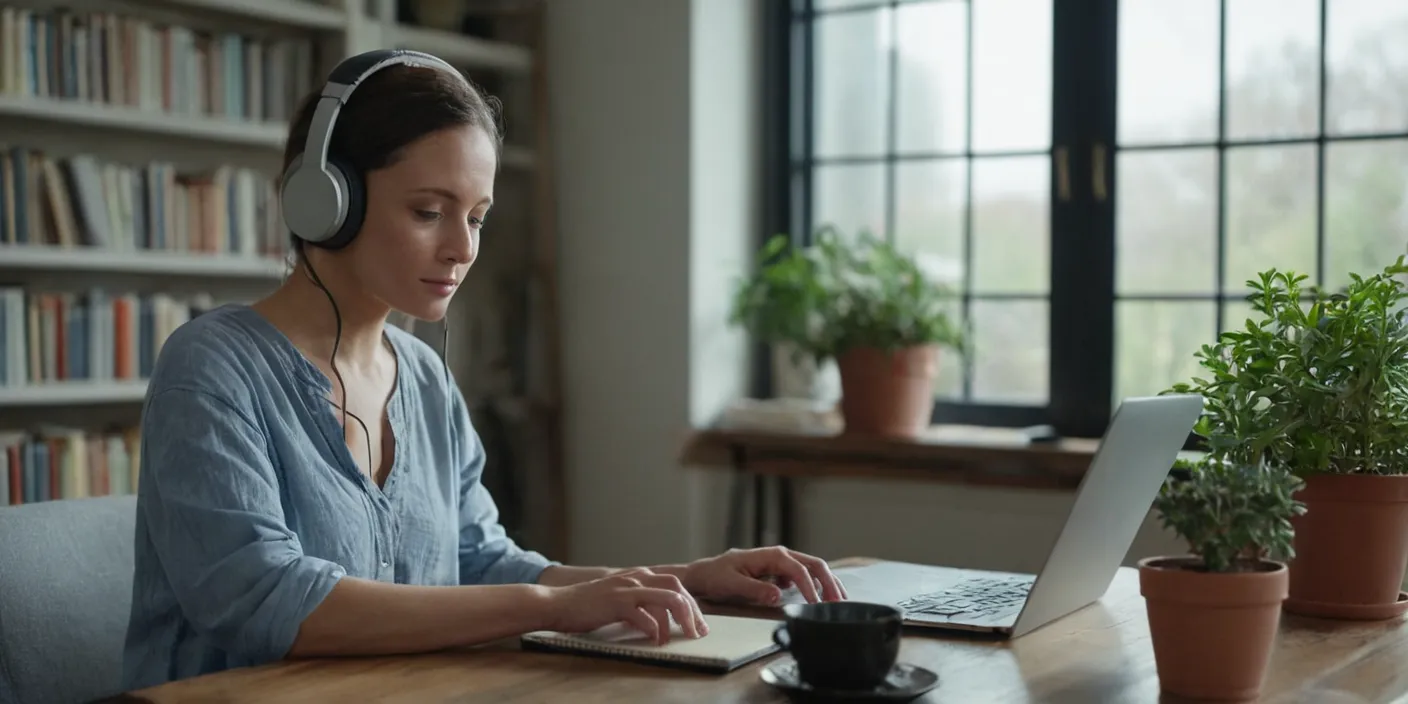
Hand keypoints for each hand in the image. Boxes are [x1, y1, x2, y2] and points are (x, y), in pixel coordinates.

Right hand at [544, 567, 708, 644]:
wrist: (558, 603)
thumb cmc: (588, 605)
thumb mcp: (618, 597)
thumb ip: (639, 602)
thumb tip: (661, 619)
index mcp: (639, 575)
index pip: (675, 584)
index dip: (691, 604)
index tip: (699, 623)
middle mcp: (636, 577)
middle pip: (677, 589)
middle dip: (692, 611)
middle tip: (698, 632)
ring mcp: (626, 588)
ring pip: (667, 598)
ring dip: (679, 620)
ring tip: (681, 638)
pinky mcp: (615, 603)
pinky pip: (644, 615)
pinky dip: (654, 629)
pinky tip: (654, 640)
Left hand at [680, 546, 848, 605]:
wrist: (706, 574)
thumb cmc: (716, 577)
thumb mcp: (731, 584)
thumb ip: (754, 590)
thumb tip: (778, 595)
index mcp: (770, 555)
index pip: (798, 569)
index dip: (810, 587)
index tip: (817, 605)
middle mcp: (779, 555)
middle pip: (813, 564)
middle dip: (829, 583)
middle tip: (839, 604)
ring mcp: (782, 563)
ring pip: (813, 569)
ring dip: (828, 583)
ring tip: (839, 601)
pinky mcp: (781, 572)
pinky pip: (805, 576)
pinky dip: (818, 585)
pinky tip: (824, 599)